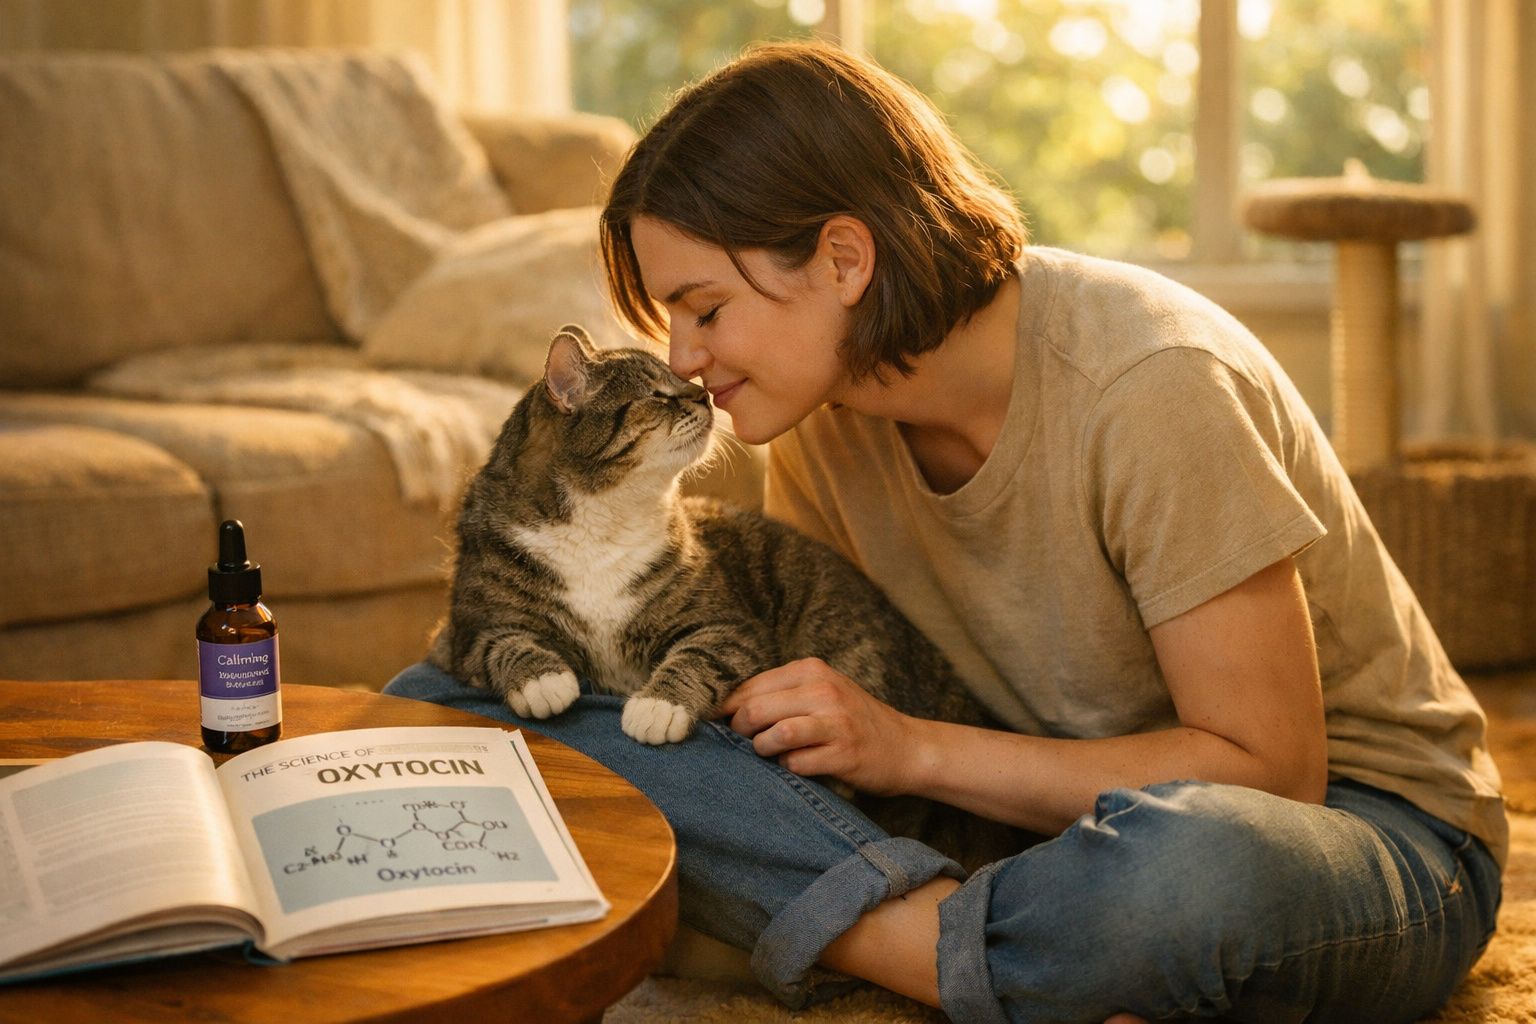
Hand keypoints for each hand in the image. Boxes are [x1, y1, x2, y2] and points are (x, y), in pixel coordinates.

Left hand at [718, 658, 920, 795]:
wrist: (907, 747)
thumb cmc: (853, 721)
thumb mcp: (821, 692)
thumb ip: (780, 694)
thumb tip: (724, 708)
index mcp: (811, 670)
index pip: (749, 686)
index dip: (725, 708)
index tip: (715, 723)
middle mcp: (823, 691)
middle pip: (755, 710)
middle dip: (740, 732)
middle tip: (747, 743)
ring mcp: (836, 722)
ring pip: (774, 736)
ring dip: (763, 750)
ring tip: (770, 754)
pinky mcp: (844, 754)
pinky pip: (796, 764)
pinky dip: (789, 769)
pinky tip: (798, 766)